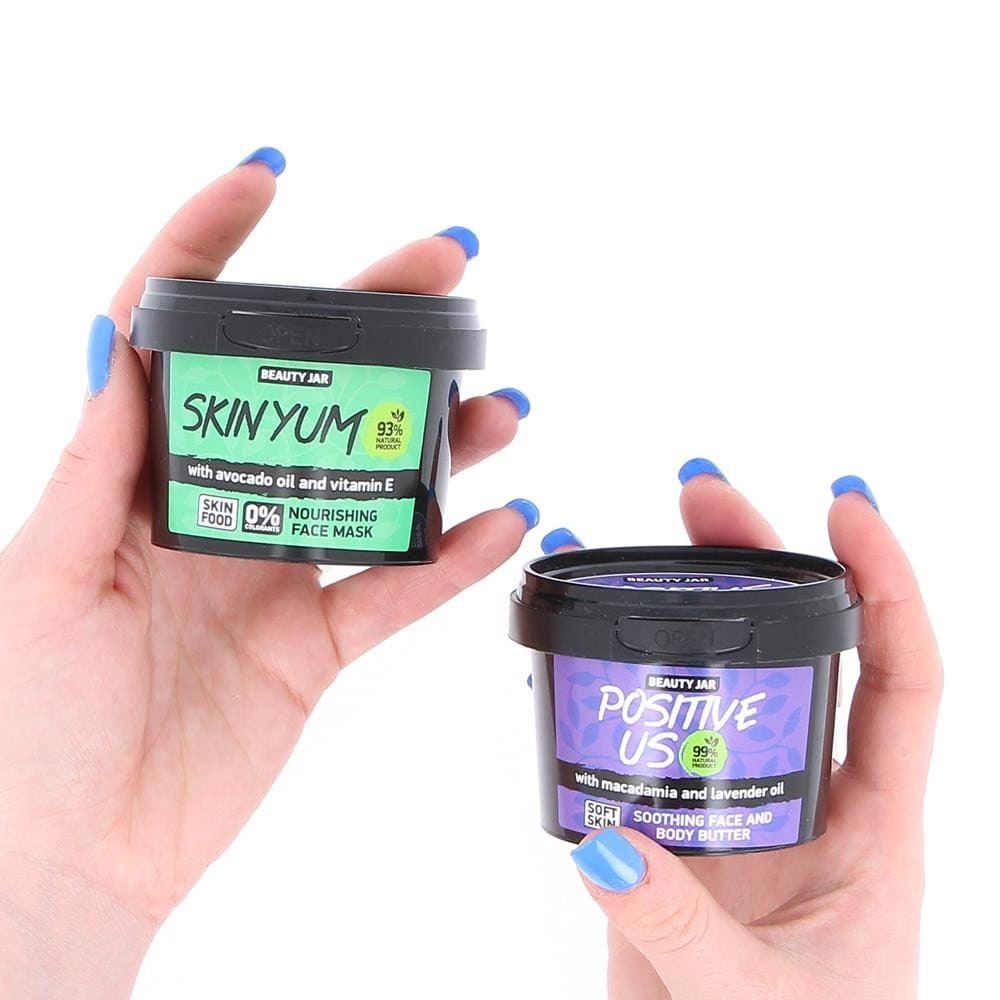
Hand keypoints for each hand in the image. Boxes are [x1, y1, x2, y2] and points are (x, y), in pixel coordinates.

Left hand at [0, 150, 534, 997]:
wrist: (71, 858)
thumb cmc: (29, 726)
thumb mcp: (43, 574)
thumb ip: (99, 460)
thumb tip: (117, 334)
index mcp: (133, 480)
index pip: (174, 336)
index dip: (209, 249)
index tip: (267, 182)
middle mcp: (210, 511)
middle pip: (304, 396)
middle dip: (374, 327)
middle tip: (444, 275)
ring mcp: (268, 577)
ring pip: (370, 488)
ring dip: (439, 445)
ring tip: (502, 408)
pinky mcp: (310, 646)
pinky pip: (394, 592)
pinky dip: (452, 564)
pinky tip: (504, 524)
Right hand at [545, 462, 940, 999]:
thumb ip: (683, 927)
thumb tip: (608, 843)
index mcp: (877, 830)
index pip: (907, 679)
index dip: (890, 585)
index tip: (848, 506)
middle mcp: (810, 799)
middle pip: (803, 649)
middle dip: (762, 562)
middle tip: (703, 497)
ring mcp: (736, 809)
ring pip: (720, 681)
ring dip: (687, 606)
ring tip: (643, 539)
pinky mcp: (671, 834)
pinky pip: (645, 740)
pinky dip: (615, 687)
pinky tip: (579, 643)